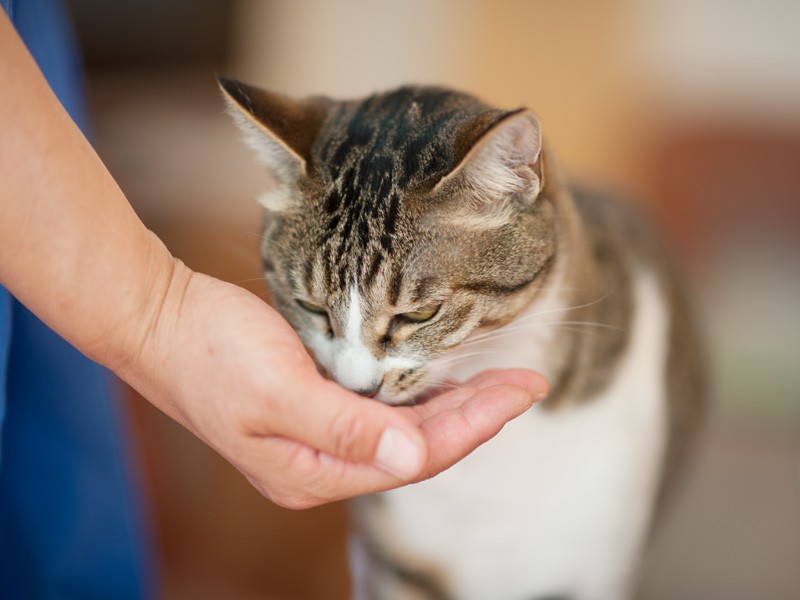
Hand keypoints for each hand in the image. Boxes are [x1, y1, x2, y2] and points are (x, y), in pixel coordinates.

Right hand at [119, 261, 547, 508]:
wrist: (159, 320)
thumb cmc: (208, 351)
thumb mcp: (275, 390)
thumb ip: (345, 429)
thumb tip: (414, 459)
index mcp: (311, 472)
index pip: (415, 457)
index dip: (475, 425)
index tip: (522, 391)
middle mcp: (320, 464)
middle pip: (417, 448)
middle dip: (476, 416)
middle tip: (525, 382)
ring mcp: (317, 438)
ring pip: (403, 433)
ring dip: (452, 408)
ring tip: (498, 382)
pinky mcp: (314, 409)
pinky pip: (382, 414)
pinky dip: (418, 397)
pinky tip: (442, 377)